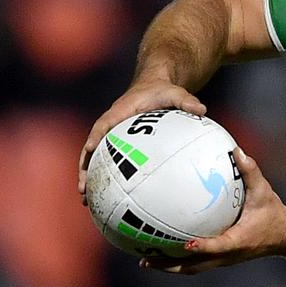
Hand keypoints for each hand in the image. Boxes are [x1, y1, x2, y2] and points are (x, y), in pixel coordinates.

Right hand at [78, 80, 206, 201]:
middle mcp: (111, 124)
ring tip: (85, 200)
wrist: (154, 85)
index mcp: (120, 111)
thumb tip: (202, 110)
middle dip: (85, 167)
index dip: (96, 136)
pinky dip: (106, 176)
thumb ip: (186, 100)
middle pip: (92, 147)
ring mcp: (113, 135)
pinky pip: (109, 160)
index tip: (90, 149)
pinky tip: (110, 197)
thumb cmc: (162, 89)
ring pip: (96, 158)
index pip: (104, 124)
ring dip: (89, 177)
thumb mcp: (175, 92)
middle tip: (82, 188)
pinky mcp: (118, 142)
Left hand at [141, 148, 285, 273]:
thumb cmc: (272, 212)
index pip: (218, 247)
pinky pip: (194, 263)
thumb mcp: (264, 190)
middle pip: (194, 266)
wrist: (283, 236)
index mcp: (239, 241)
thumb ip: (250, 171)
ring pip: (191, 269)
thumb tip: (236, 150)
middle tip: (146, 258)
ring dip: (168, 266)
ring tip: (144, 260)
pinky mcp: (219, 260)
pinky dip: (177, 260)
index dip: (203, 248)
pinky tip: (161, 250)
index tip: (186, 244)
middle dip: (170, 264)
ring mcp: (222, 260)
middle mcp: (228, 255)